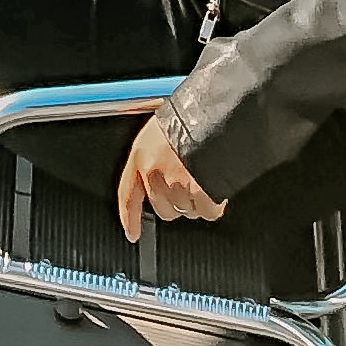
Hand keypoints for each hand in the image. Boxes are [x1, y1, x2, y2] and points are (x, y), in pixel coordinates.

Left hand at [116, 119, 226, 240]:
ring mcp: (176, 185)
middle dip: (177, 202)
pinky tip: (218, 188)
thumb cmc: (188, 117)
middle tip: (190, 184)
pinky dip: (215, 205)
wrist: (212, 113)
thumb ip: (156, 158)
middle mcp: (154, 174)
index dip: (129, 218)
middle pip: (163, 209)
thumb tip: (162, 173)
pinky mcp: (198, 193)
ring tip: (205, 177)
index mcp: (141, 156)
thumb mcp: (160, 133)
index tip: (132, 233)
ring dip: (197, 201)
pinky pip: (208, 212)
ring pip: (187, 211)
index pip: (128, 195)